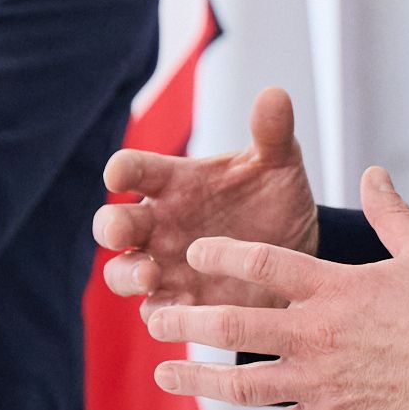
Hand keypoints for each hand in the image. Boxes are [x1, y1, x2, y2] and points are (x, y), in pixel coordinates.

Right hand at [95, 85, 317, 309]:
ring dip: (128, 275)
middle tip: (123, 232)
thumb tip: (275, 94)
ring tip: (149, 277)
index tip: (118, 173)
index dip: (123, 170)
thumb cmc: (274, 197)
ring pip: (123, 273)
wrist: (297, 250)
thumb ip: (272, 133)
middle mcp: (159, 223)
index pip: (137, 170)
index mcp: (175, 182)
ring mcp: (165, 265)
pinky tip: (179, 315)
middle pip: (113, 224)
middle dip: (111, 227)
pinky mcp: (182, 303)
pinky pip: (159, 312)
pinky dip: (163, 314)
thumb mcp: (279, 164)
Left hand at [144, 169, 408, 409]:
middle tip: (156, 316)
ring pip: (244, 382)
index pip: (263, 263)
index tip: (195, 252)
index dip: (222, 255)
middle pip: (235, 326)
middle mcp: (316, 334)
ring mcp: (321, 382)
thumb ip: (390, 212)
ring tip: (166, 376)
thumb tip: (373, 173)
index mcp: (334, 288)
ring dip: (198, 380)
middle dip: (187, 320)